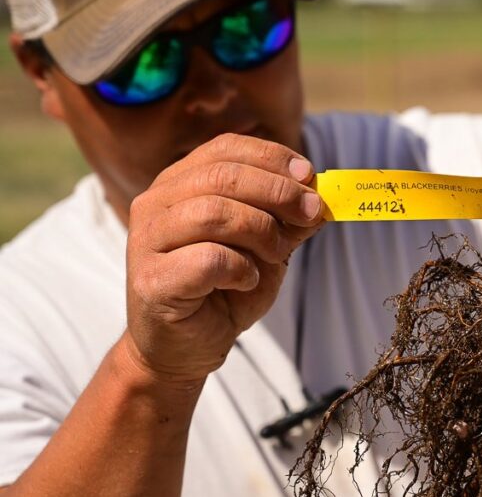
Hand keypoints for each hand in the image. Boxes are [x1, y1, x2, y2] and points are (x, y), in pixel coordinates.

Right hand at [124, 134, 324, 383]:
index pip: (226, 149)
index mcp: (180, 182)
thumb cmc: (224, 289)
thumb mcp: (268, 247)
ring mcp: (147, 240)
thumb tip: (320, 196)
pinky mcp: (151, 280)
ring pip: (214, 213)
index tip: (309, 176)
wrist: (186, 347)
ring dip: (262, 232)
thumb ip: (289, 220)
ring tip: (277, 254)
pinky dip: (241, 268)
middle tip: (311, 212)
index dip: (272, 157)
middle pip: (223, 176)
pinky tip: (246, 281)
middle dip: (278, 192)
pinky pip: (208, 259)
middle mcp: (156, 203)